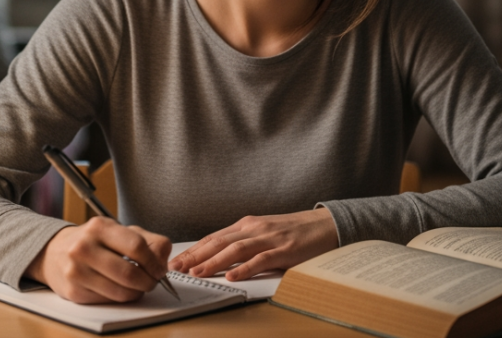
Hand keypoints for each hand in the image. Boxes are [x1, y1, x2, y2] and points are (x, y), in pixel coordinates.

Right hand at [26, 216, 171, 303]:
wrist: (53, 252)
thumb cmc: (93, 241)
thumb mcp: (119, 230)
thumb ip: (148, 240)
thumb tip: (163, 261)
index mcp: (99, 227)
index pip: (137, 246)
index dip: (154, 262)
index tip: (160, 270)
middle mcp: (84, 247)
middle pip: (130, 273)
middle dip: (149, 282)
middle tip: (153, 282)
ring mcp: (76, 270)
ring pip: (120, 291)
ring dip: (137, 292)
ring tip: (138, 286)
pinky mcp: (73, 291)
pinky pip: (108, 300)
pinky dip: (120, 297)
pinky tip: (119, 288)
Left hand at [168, 208, 337, 281]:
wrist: (324, 224)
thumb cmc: (293, 232)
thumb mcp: (263, 233)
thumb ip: (244, 242)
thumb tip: (218, 257)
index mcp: (247, 224)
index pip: (214, 238)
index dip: (194, 250)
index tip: (176, 261)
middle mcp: (254, 228)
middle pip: (219, 242)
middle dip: (196, 256)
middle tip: (176, 268)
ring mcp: (269, 238)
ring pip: (235, 250)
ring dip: (213, 262)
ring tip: (197, 272)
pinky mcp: (284, 250)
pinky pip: (261, 260)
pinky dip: (245, 268)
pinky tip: (232, 276)